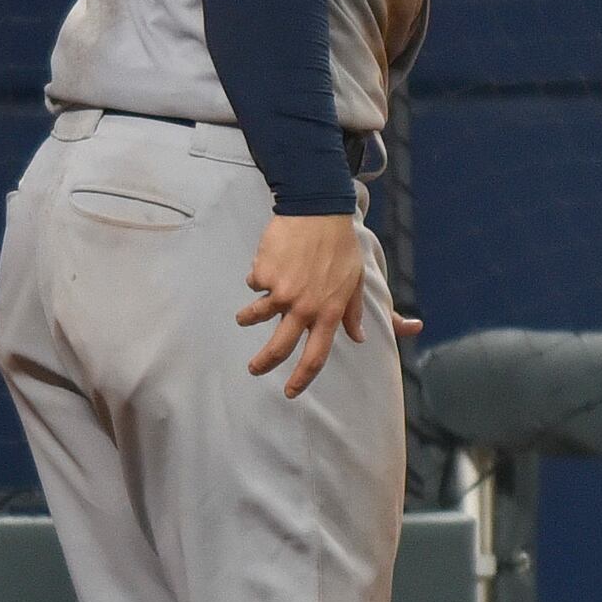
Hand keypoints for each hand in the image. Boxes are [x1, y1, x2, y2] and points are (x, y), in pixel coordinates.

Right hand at [237, 210, 373, 396]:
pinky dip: (259, 277)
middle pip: (278, 348)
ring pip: (256, 317)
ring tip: (244, 318)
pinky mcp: (264, 274)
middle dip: (263, 364)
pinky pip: (255, 283)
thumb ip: (353, 312)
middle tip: (254, 369)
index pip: (315, 356)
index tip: (291, 391)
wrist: (318, 210)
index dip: (301, 379)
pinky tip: (268, 263)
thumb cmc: (341, 245)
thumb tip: (357, 337)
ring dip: (247, 319)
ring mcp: (281, 291)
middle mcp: (304, 307)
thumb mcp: (355, 280)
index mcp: (328, 312)